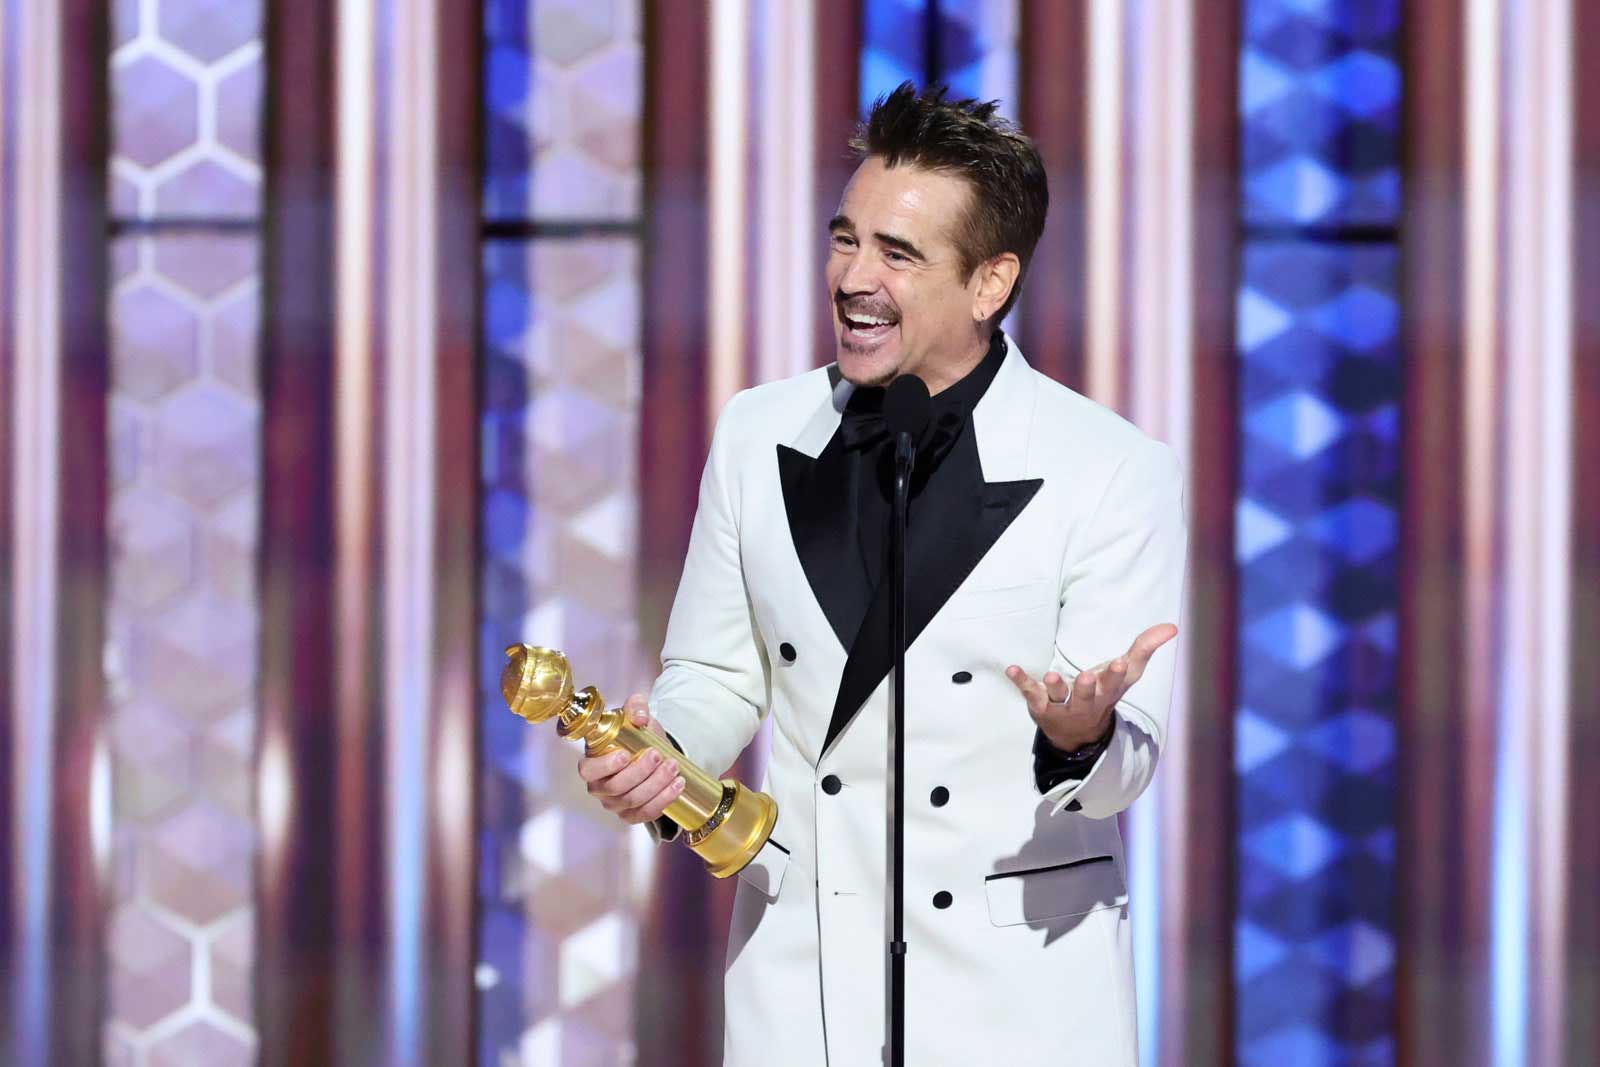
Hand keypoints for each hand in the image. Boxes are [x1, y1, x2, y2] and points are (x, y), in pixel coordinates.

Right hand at [576, 694, 686, 824]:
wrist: (652, 752)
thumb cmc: (635, 736)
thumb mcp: (635, 716)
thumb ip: (635, 707)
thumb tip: (640, 718)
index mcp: (592, 762)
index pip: (588, 771)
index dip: (604, 766)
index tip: (625, 754)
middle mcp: (599, 787)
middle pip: (615, 787)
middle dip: (640, 772)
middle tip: (658, 755)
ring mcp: (614, 804)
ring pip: (633, 800)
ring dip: (656, 784)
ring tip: (673, 766)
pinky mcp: (631, 815)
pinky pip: (645, 814)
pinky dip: (663, 800)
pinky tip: (677, 785)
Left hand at [1006, 623, 1177, 750]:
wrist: (1077, 732)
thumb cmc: (1104, 692)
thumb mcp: (1126, 673)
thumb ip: (1145, 648)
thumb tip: (1172, 626)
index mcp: (1108, 693)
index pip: (1115, 684)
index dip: (1116, 674)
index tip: (1118, 662)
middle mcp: (1086, 702)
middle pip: (1087, 696)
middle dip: (1087, 687)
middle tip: (1086, 676)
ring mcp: (1061, 706)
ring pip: (1058, 698)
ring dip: (1055, 687)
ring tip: (1052, 675)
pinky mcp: (1039, 704)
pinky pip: (1029, 692)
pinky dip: (1021, 681)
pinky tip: (1011, 669)